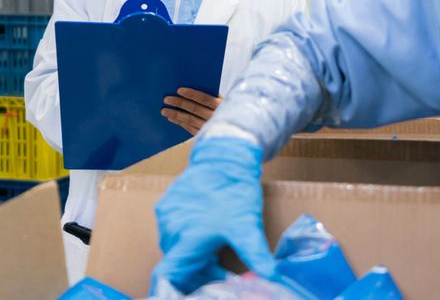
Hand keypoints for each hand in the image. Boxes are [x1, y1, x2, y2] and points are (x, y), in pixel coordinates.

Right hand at [152, 137, 276, 294]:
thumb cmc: (235, 191)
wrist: (225, 153)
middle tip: (221, 274)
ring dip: (194, 256)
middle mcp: (170, 230)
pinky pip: (173, 230)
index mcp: (185, 240)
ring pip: (175, 248)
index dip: (173, 290)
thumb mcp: (248, 226)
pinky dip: (188, 238)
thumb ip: (256, 256)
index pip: (166, 277)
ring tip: (217, 252)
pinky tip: (208, 234)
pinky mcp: (167, 204)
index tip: (189, 294)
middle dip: (197, 273)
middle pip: (176, 265)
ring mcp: (166, 216)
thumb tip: (274, 278)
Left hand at [161, 88, 221, 134]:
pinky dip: (180, 123)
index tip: (179, 90)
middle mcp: (215, 117)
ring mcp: (209, 127)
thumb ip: (212, 95)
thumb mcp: (223, 102)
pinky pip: (189, 128)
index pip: (205, 99)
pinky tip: (171, 118)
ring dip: (176, 114)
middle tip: (166, 99)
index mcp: (221, 106)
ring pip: (190, 120)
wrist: (230, 129)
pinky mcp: (204, 135)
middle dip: (179, 103)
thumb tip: (193, 86)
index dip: (192, 94)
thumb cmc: (225, 111)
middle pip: (195, 109)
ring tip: (164, 110)